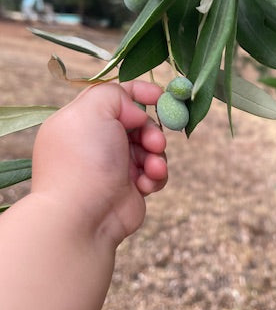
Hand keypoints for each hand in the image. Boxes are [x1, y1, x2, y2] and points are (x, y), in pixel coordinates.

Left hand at [31, 80, 166, 244]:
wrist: (81, 217)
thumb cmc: (84, 160)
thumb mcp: (94, 109)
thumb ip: (116, 93)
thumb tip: (136, 112)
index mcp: (80, 120)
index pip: (113, 96)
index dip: (140, 93)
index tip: (161, 96)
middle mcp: (95, 142)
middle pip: (137, 122)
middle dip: (151, 130)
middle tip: (154, 141)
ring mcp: (112, 165)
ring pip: (149, 147)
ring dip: (156, 155)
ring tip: (151, 167)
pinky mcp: (129, 187)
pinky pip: (153, 172)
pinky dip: (155, 175)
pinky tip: (146, 184)